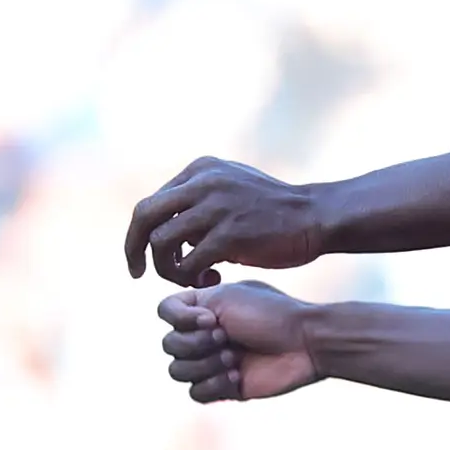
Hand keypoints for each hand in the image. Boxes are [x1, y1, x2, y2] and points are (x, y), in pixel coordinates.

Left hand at [124, 157, 328, 284]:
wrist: (316, 216)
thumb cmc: (275, 212)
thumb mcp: (231, 190)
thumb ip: (200, 201)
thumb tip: (170, 226)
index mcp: (200, 170)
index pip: (151, 202)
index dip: (141, 234)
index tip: (148, 258)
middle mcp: (202, 182)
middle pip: (143, 216)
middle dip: (134, 249)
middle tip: (138, 273)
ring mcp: (215, 206)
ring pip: (161, 242)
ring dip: (168, 269)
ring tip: (193, 278)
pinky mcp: (229, 234)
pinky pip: (188, 262)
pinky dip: (192, 278)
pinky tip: (214, 279)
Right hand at [158, 282, 318, 402]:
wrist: (304, 342)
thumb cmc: (270, 314)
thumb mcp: (225, 296)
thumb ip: (189, 306)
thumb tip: (172, 329)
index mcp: (202, 309)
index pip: (164, 313)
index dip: (180, 319)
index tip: (211, 318)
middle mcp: (203, 335)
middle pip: (168, 345)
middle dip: (196, 343)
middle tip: (226, 337)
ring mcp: (211, 362)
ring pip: (177, 371)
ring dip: (205, 365)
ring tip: (234, 359)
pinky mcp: (223, 388)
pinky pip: (196, 393)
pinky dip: (214, 385)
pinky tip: (238, 377)